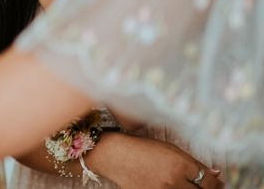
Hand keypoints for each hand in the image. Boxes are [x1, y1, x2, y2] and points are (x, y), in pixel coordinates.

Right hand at [90, 132, 222, 188]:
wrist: (115, 156)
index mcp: (180, 164)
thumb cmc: (142, 148)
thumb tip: (216, 173)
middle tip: (209, 188)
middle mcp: (174, 181)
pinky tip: (175, 188)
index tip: (217, 183)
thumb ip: (193, 163)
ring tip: (188, 186)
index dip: (216, 183)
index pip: (209, 181)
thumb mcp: (169, 149)